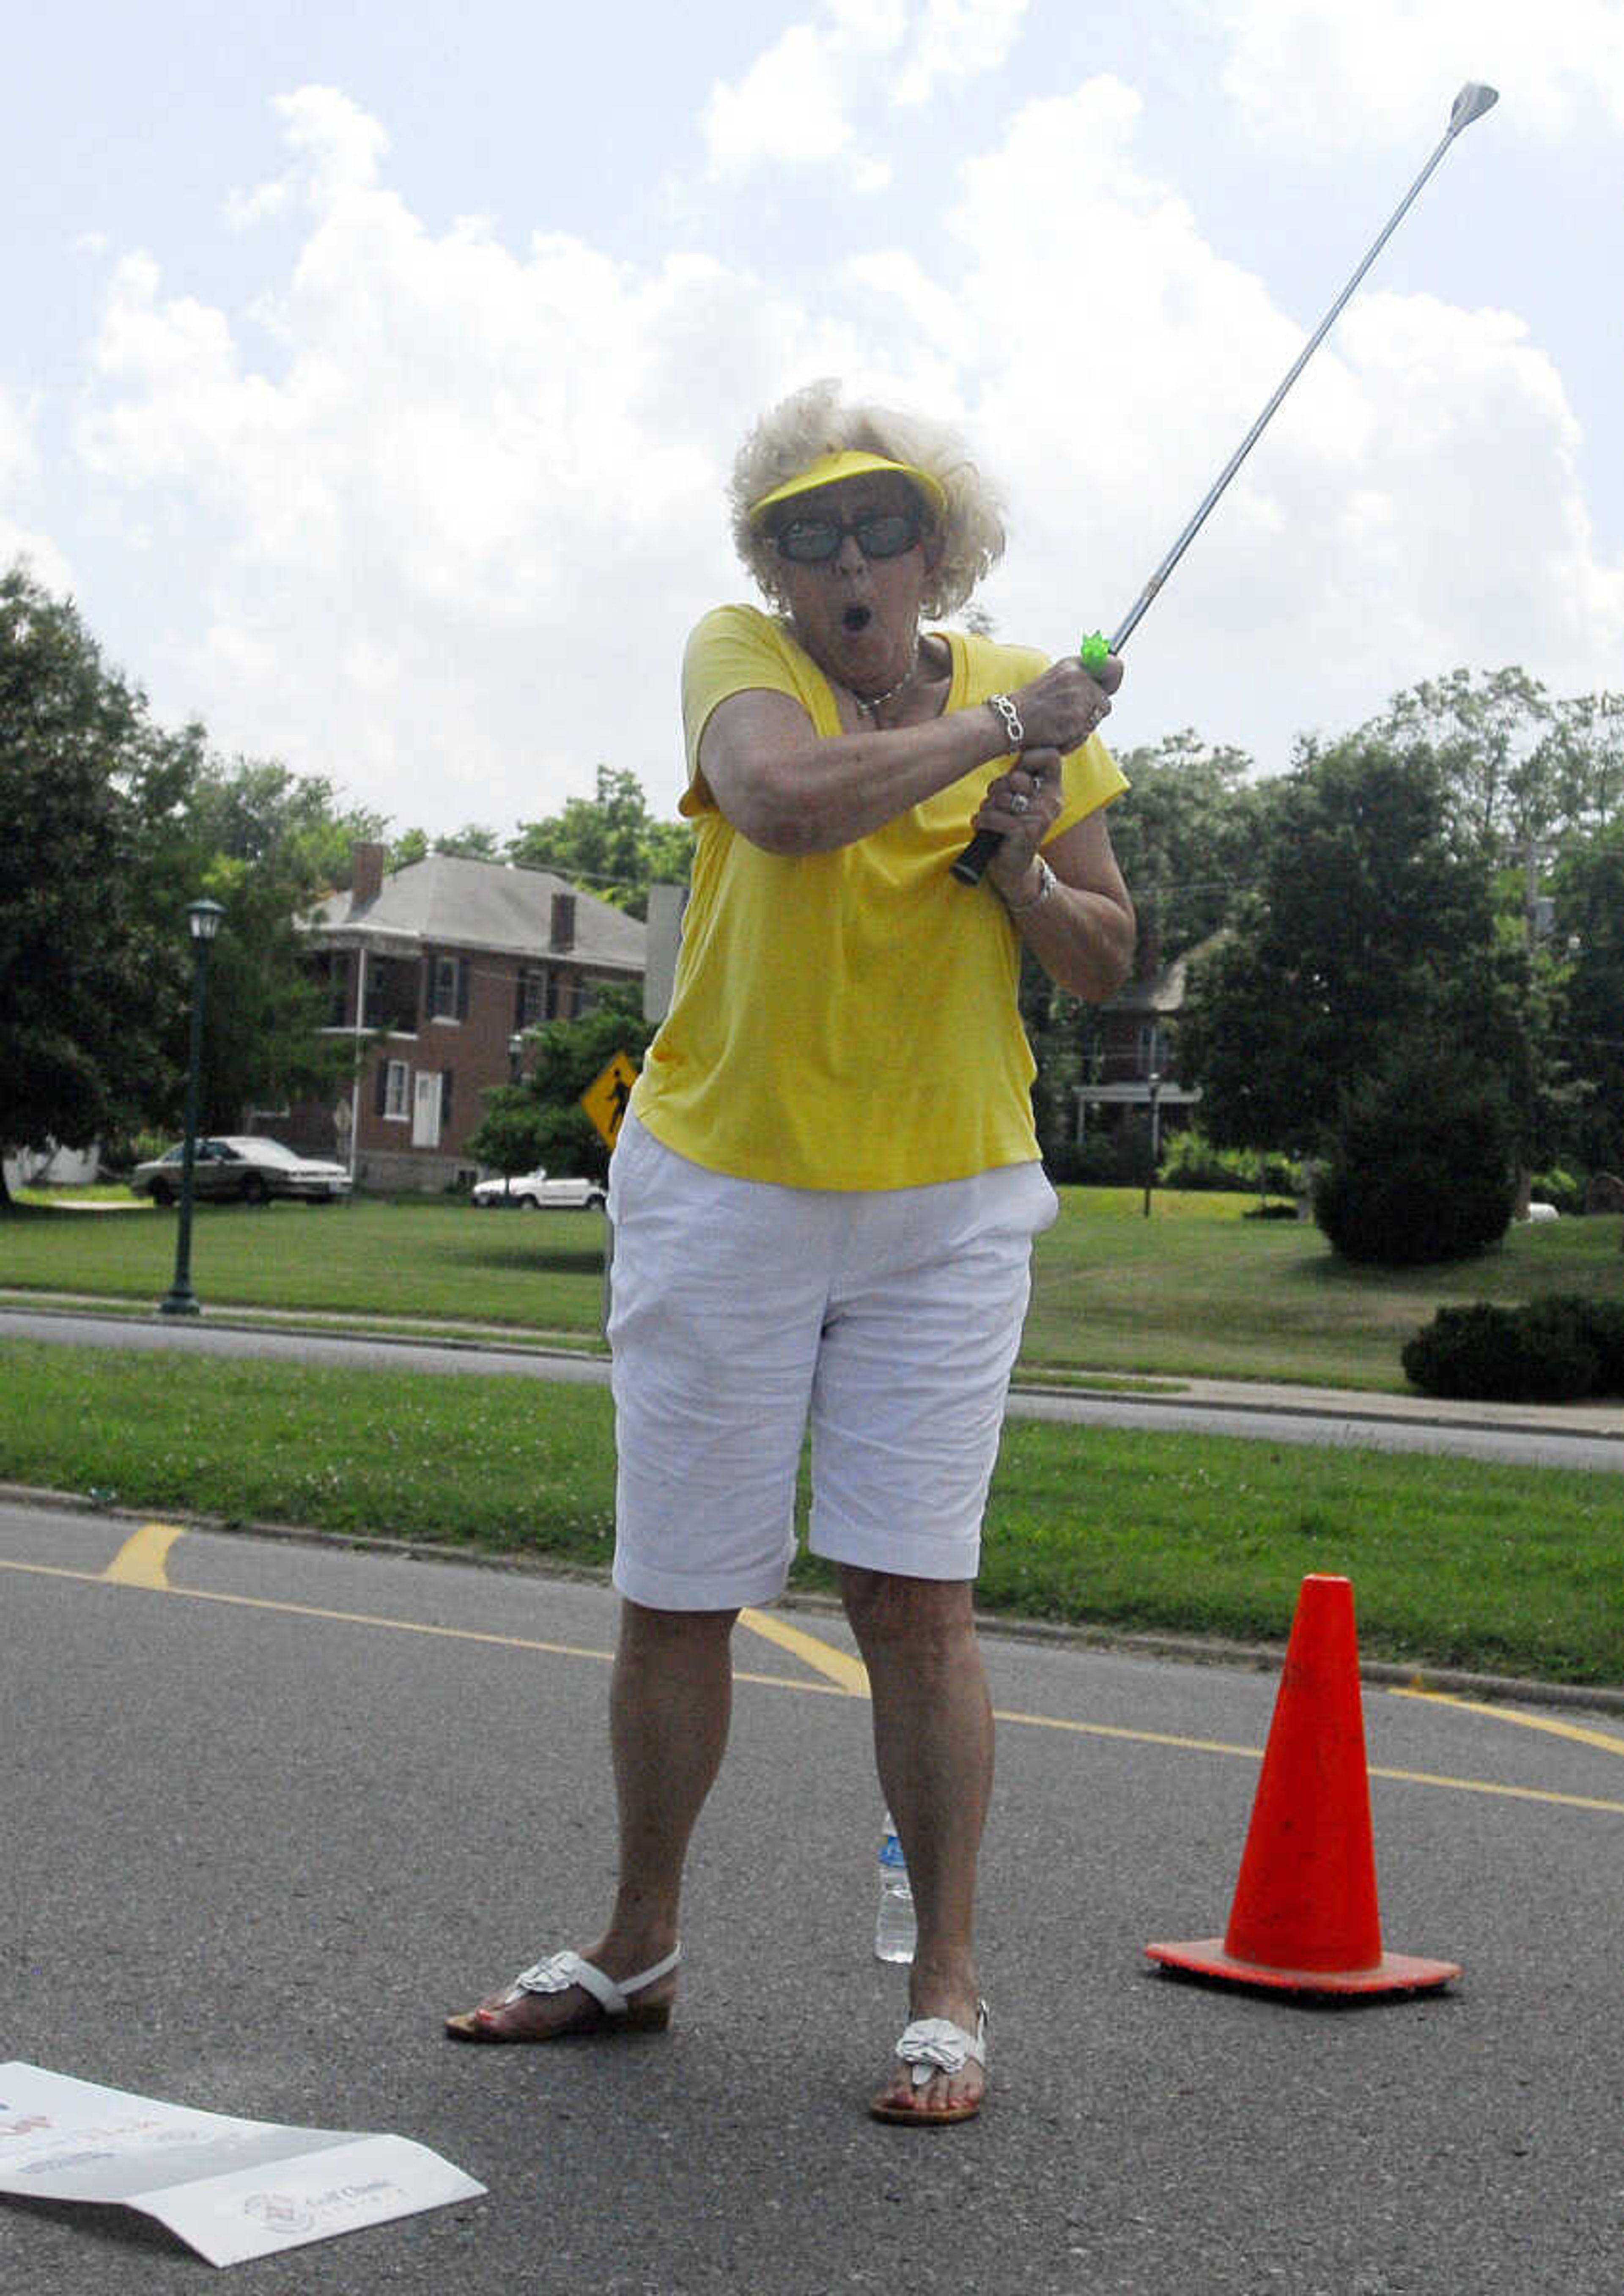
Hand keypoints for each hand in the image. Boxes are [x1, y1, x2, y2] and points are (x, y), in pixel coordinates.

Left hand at [974, 745, 1063, 900]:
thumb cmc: (1010, 826)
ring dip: (987, 807)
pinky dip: (981, 821)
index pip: (1050, 756)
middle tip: (996, 802)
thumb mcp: (1018, 797)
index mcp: (1053, 790)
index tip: (1015, 772)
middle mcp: (1051, 802)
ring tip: (990, 818)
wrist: (1012, 867)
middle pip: (1016, 777)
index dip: (1028, 758)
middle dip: (997, 789)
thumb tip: (1010, 744)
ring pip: (1001, 797)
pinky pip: (993, 816)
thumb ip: (1018, 776)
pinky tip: (983, 829)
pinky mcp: (1025, 833)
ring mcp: (1040, 817)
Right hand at [1009, 653, 1120, 754]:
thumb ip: (1079, 681)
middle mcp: (1078, 676)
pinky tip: (1058, 732)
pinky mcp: (1077, 716)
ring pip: (1098, 716)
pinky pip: (1087, 732)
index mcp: (1073, 664)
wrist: (1011, 719)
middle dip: (1094, 710)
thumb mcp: (1056, 681)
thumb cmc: (1033, 706)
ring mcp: (1079, 695)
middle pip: (1106, 699)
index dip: (1113, 680)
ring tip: (1061, 723)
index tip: (1106, 689)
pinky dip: (1074, 737)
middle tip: (1071, 714)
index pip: (1114, 665)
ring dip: (1084, 724)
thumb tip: (1104, 688)